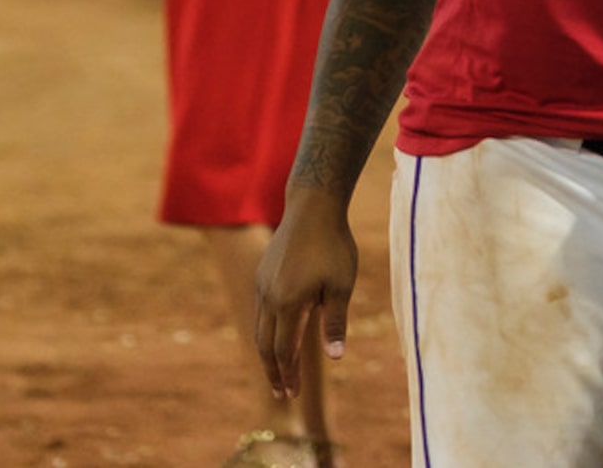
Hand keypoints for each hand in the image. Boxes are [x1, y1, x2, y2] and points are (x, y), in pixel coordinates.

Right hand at [254, 188, 358, 399]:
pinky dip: (267, 329)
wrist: (313, 205)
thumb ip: (336, 322)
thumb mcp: (342, 284)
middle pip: (265, 346)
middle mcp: (269, 298)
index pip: (284, 352)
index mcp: (288, 304)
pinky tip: (278, 332)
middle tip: (283, 393)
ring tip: (279, 369)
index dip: (288, 375)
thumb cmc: (334, 245)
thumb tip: (335, 357)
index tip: (294, 395)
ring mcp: (262, 284)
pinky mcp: (262, 272)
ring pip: (260, 328)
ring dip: (268, 352)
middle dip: (275, 372)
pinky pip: (261, 308)